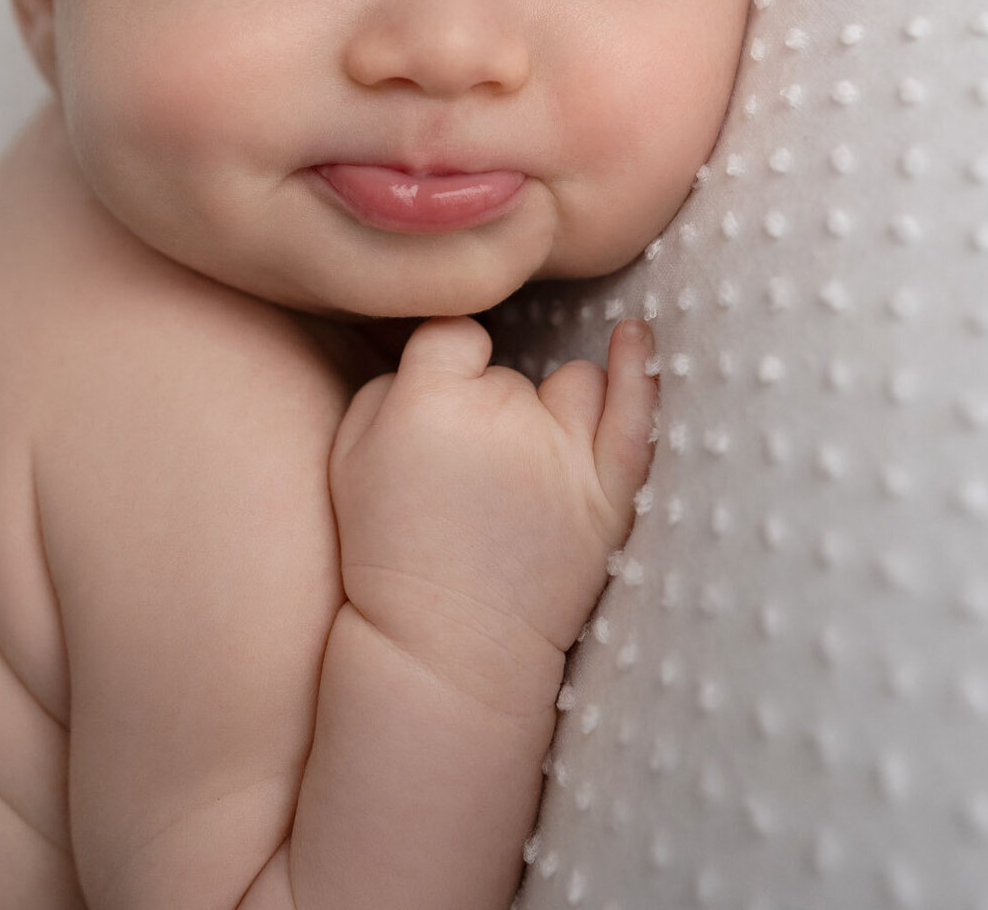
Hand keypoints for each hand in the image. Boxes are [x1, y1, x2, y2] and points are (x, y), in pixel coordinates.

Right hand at [327, 315, 658, 713]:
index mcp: (428, 402)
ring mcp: (563, 454)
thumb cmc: (389, 553)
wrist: (447, 652)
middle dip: (487, 411)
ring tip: (524, 473)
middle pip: (508, 374)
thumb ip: (386, 385)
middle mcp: (501, 416)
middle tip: (466, 481)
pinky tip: (636, 338)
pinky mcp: (607, 493)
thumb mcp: (348, 457)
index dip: (446, 366)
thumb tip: (439, 350)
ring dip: (552, 411)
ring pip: (571, 384)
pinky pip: (636, 413)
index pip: (453, 334)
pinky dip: (639, 372)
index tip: (441, 409)